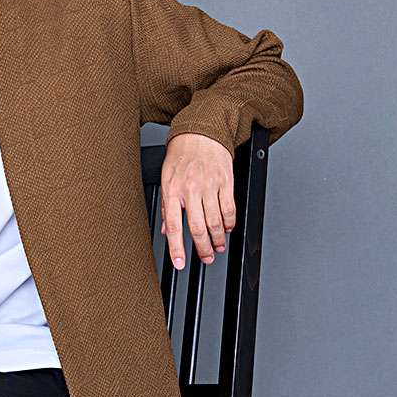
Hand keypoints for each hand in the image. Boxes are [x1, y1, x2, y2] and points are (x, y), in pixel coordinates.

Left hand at [160, 133, 234, 269]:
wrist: (201, 133)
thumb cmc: (181, 155)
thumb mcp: (166, 178)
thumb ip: (168, 206)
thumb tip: (167, 229)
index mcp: (172, 190)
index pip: (173, 226)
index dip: (176, 248)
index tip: (179, 263)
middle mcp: (190, 189)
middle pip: (197, 227)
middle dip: (202, 248)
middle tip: (206, 258)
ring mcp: (209, 185)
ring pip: (215, 221)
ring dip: (218, 238)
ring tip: (218, 246)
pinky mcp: (225, 181)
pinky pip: (229, 208)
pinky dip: (229, 222)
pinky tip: (227, 228)